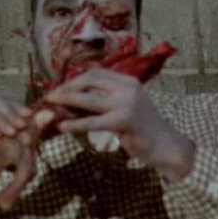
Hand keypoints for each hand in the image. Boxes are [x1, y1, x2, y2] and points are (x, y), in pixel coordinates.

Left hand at [45, 68, 195, 181]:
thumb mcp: (127, 106)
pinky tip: (62, 127)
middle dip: (67, 87)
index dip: (75, 79)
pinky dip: (75, 123)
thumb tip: (75, 100)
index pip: (96, 73)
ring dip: (67, 101)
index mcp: (128, 81)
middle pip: (90, 81)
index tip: (61, 88)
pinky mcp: (124, 122)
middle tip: (51, 97)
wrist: (166, 145)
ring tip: (51, 107)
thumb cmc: (144, 128)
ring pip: (89, 99)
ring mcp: (126, 104)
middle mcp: (127, 88)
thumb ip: (107, 100)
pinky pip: (93, 121)